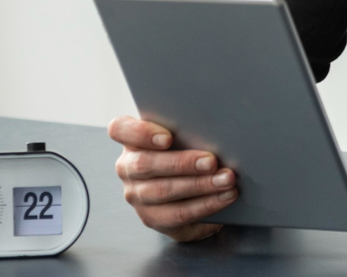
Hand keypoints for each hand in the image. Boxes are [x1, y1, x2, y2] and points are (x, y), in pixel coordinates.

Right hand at [109, 116, 237, 241]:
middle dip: (182, 163)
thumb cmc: (188, 150)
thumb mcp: (185, 135)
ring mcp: (136, 194)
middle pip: (146, 164)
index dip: (141, 133)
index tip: (167, 138)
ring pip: (163, 191)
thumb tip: (218, 129)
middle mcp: (128, 167)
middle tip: (212, 161)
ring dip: (200, 185)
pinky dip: (206, 204)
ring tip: (226, 179)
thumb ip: (189, 129)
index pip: (120, 129)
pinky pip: (178, 213)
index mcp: (131, 140)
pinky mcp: (151, 217)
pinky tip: (225, 196)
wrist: (192, 189)